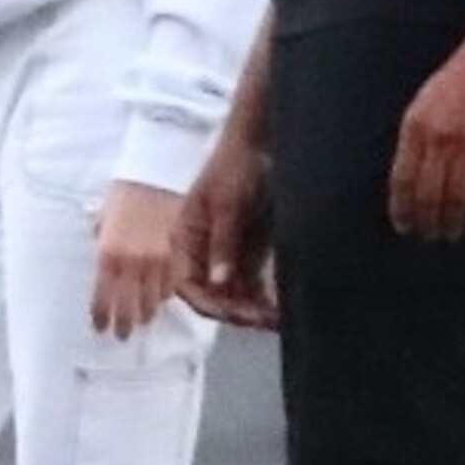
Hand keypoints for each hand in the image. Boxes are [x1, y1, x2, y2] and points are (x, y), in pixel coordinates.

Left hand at [90, 181, 181, 338]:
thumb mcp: (104, 216)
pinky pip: (172, 286)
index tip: (100, 328)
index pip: (101, 298)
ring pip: (152, 302)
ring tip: (142, 321)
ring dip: (146, 314)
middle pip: (128, 308)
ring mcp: (156, 262)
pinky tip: (161, 299)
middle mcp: (131, 264)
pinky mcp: (177, 256)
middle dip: (124, 325)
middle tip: (122, 334)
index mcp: (107, 255)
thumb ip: (101, 239)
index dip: (101, 317)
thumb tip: (99, 252)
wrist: (157, 174)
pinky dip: (166, 295)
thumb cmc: (126, 192)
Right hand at [174, 129, 276, 328]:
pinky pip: (252, 286)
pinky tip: (280, 309)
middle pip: (211, 296)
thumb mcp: (228, 204)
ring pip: (233, 296)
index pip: (187, 285)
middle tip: (264, 319)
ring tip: (277, 319)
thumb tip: (219, 283)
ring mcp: (225, 256)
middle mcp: (201, 253)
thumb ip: (224, 243)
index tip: (235, 313)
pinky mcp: (247, 255)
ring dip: (252, 310)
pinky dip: (263, 299)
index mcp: (184, 239)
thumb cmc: (236, 166)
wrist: (262, 145)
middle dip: (235, 311)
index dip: (208, 303)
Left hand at [387, 25, 464, 241]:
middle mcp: (440, 137)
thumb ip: (419, 136)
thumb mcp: (428, 100)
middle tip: (430, 236)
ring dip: (454, 221)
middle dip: (427, 221)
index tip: (404, 226)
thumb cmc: (464, 74)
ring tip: (453, 234)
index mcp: (416, 124)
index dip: (403, 209)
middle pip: (429, 194)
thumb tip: (411, 177)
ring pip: (458, 197)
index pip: (403, 179)